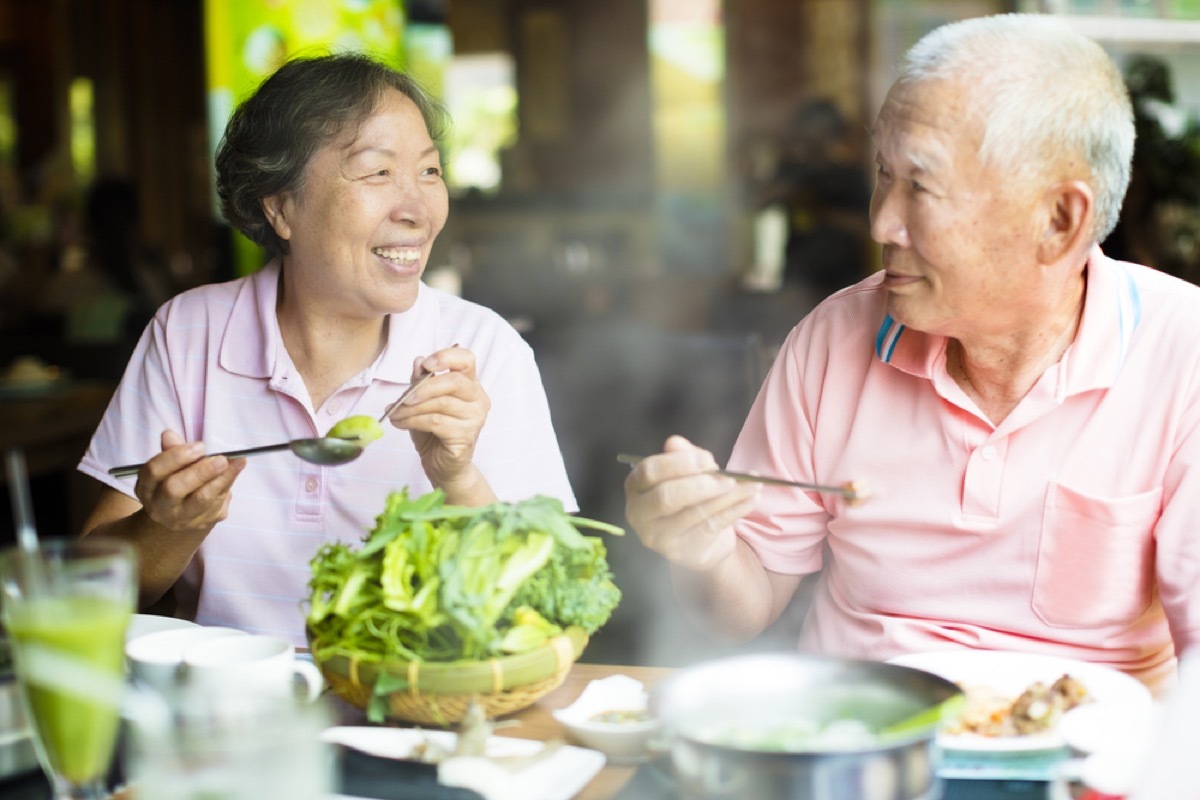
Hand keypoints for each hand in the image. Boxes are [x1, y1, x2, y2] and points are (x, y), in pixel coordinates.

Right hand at [133, 430, 246, 532]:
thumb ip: (172, 450)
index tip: (200, 446)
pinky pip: (217, 505)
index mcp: (147, 486)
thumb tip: (169, 435)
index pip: (155, 471)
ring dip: (221, 478)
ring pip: (201, 500)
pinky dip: (228, 485)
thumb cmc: (176, 480)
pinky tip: (236, 471)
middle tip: (221, 459)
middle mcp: (159, 506)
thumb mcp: (170, 465)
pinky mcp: (202, 524)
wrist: (181, 514)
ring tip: (237, 462)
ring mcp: (181, 519)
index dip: (176, 457)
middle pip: (174, 489)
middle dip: (200, 471)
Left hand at [385, 345, 489, 491]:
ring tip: (395, 413)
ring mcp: (475, 418)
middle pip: (455, 381)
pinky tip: (401, 423)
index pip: (467, 359)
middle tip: (403, 398)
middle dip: (424, 387)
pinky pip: (437, 422)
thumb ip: (421, 381)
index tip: (425, 365)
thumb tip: (418, 361)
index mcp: (470, 384)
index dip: (446, 357)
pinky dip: (414, 421)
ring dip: (412, 408)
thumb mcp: (422, 402)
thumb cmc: (434, 432)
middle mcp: (478, 399)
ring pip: (441, 404)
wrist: (442, 465)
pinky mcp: (466, 436)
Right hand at [624, 435, 759, 571]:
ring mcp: (659, 536)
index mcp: (635, 486)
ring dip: (728, 496)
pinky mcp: (682, 552)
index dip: (678, 463)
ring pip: (695, 513)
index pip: (649, 472)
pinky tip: (751, 498)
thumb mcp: (685, 473)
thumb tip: (674, 442)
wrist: (696, 542)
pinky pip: (712, 527)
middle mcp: (639, 514)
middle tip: (728, 477)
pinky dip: (736, 510)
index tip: (707, 459)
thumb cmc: (687, 498)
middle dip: (701, 485)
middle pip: (666, 497)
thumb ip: (681, 457)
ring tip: (752, 484)